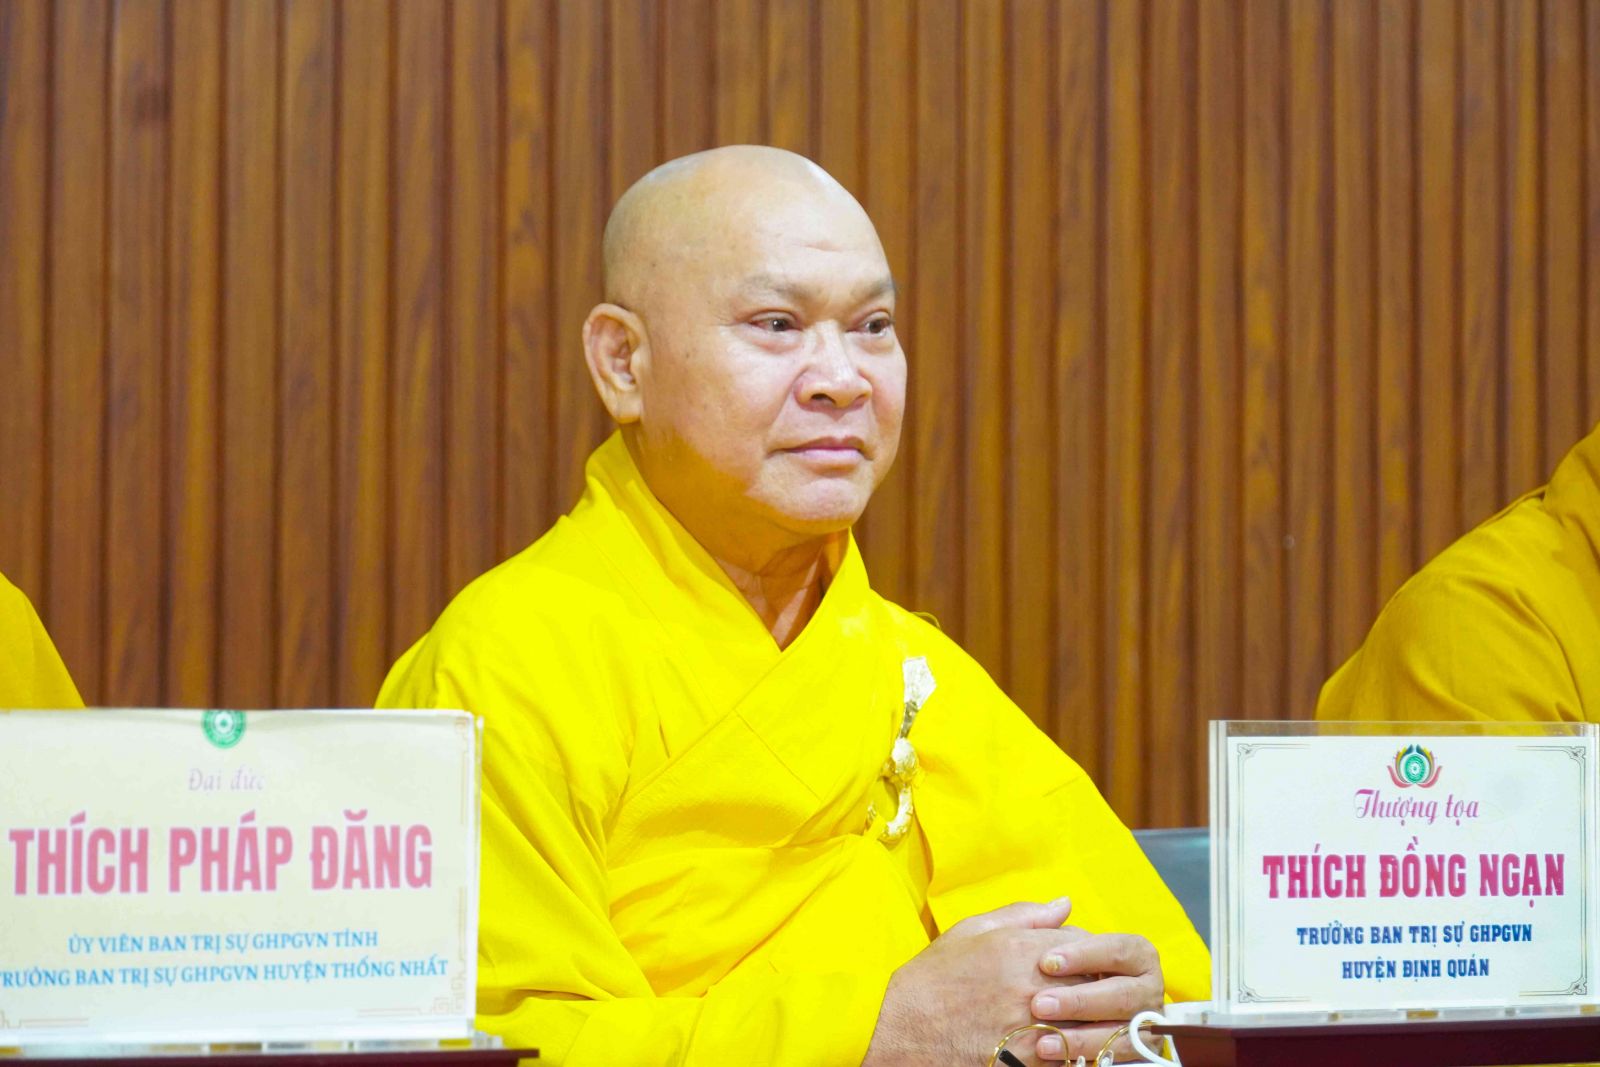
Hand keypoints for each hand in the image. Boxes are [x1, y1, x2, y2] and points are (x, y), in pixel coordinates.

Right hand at [862, 899, 1091, 1066]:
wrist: (903, 1031)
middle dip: (1090, 981)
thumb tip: (1063, 904)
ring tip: (1071, 1016)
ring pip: (1088, 1019)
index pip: (1082, 941)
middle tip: (1078, 987)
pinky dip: (1072, 1046)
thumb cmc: (934, 979)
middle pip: (1093, 980)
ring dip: (1086, 1016)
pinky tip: (1057, 1040)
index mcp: (1019, 948)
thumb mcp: (970, 932)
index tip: (1072, 958)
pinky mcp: (1029, 1061)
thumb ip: (1023, 915)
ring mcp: (1033, 1027)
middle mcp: (1032, 986)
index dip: (1082, 948)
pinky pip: (1071, 1053)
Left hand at [1027, 933, 1163, 1062]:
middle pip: (1122, 995)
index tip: (1047, 962)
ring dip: (1082, 1037)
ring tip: (1043, 1041)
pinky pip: (1120, 1058)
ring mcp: (1147, 1022)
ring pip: (1122, 1031)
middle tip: (1039, 1005)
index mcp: (1135, 955)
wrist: (1055, 1013)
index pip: (1118, 949)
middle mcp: (1148, 988)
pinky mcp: (1141, 1052)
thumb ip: (1044, 922)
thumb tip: (1062, 904)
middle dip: (1080, 1001)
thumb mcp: (1039, 942)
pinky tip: (1058, 1055)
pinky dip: (1090, 1057)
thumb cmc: (1050, 972)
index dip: (1085, 955)